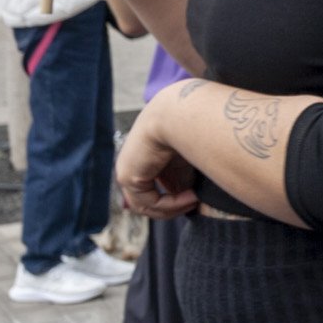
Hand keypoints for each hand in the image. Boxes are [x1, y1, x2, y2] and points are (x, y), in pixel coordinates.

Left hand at [116, 100, 200, 219]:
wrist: (179, 114)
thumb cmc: (189, 127)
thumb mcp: (187, 158)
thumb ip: (184, 178)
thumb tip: (193, 199)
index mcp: (145, 156)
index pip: (154, 186)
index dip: (174, 197)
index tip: (195, 197)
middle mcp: (133, 163)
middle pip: (149, 198)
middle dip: (173, 205)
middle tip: (195, 203)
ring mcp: (127, 170)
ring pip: (147, 205)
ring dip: (174, 208)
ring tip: (195, 201)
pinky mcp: (127, 176)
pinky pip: (149, 203)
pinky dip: (172, 205)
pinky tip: (191, 197)